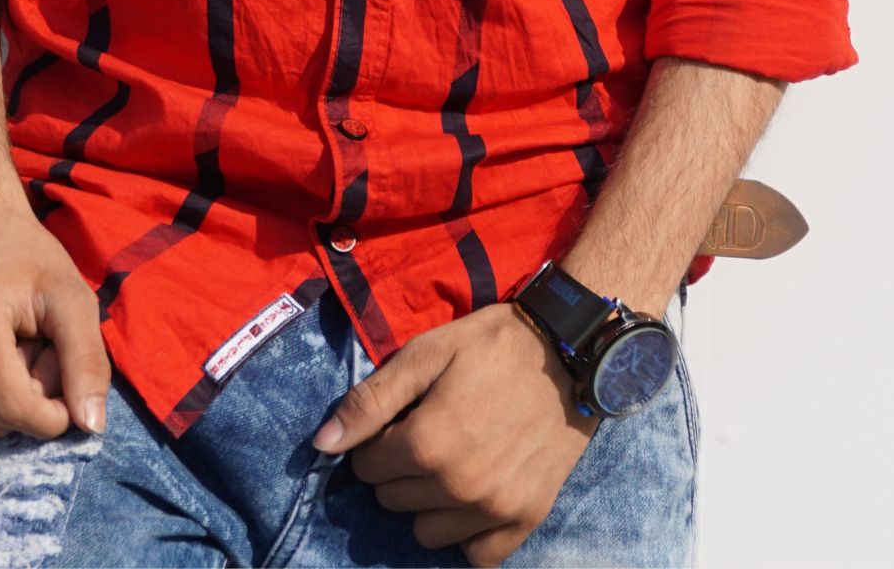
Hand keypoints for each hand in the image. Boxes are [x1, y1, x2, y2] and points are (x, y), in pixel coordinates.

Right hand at [0, 181, 110, 440]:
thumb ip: (87, 362)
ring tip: (7, 350)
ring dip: (0, 402)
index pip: (12, 408)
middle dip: (27, 399)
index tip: (69, 389)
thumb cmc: (29, 263)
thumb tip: (90, 427)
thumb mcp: (74, 300)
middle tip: (32, 348)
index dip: (52, 415)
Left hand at [312, 302, 595, 566]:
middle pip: (392, 501)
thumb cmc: (492, 346)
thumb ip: (370, 401)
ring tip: (449, 466)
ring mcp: (495, 508)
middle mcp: (458, 485)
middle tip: (426, 436)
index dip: (376, 442)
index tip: (400, 422)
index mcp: (427, 443)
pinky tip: (471, 502)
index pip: (365, 467)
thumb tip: (322, 445)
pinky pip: (478, 557)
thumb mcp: (425, 355)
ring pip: (426, 533)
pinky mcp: (528, 517)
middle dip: (398, 470)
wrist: (571, 353)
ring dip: (428, 505)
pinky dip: (468, 535)